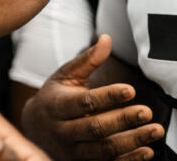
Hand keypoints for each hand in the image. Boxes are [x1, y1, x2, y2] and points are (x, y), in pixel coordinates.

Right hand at [22, 35, 163, 160]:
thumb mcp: (64, 76)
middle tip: (146, 112)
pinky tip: (146, 152)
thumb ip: (87, 60)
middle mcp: (62, 130)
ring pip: (102, 149)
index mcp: (56, 105)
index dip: (107, 97)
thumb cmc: (54, 96)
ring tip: (154, 131)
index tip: (130, 90)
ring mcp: (71, 150)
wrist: (34, 127)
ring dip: (131, 142)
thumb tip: (106, 39)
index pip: (83, 102)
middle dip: (122, 120)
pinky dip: (128, 160)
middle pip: (94, 127)